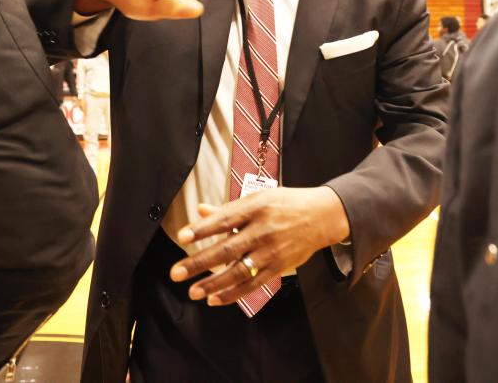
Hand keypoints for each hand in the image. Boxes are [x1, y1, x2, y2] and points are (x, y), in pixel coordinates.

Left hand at [169, 186, 349, 305]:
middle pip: (227, 249)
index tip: (182, 238)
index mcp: (256, 208)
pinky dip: (233, 294)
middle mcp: (263, 230)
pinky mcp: (278, 267)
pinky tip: (214, 300)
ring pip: (239, 271)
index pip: (225, 220)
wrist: (321, 217)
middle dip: (200, 263)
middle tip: (177, 272)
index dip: (202, 229)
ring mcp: (271, 251)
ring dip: (213, 284)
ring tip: (193, 292)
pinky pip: (253, 284)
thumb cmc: (285, 204)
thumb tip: (200, 211)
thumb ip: (229, 209)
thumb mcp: (258, 198)